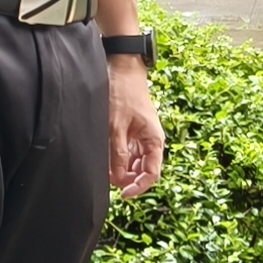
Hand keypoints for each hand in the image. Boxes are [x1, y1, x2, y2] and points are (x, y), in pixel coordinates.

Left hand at [108, 59, 163, 199]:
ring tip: (107, 168)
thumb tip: (119, 179)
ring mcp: (142, 137)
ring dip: (123, 169)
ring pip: (136, 163)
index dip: (139, 187)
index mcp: (154, 140)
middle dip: (129, 179)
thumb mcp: (116, 126)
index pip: (152, 173)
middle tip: (110, 180)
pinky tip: (108, 158)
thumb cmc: (122, 93)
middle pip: (144, 171)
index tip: (123, 194)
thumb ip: (118, 154)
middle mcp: (151, 141)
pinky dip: (120, 159)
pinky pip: (129, 153)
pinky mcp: (132, 132)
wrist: (122, 69)